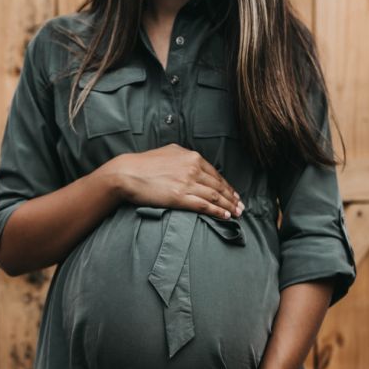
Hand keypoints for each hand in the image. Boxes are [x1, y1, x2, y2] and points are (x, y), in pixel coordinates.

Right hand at [109, 144, 244, 219]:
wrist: (126, 173)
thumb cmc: (144, 164)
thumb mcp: (168, 152)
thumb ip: (183, 157)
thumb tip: (193, 161)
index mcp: (191, 157)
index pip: (215, 173)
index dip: (227, 186)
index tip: (233, 194)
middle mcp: (192, 168)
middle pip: (218, 185)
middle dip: (232, 197)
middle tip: (241, 206)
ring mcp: (187, 182)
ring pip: (214, 196)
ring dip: (228, 206)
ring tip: (237, 213)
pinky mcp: (180, 196)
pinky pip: (204, 205)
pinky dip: (217, 211)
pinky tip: (225, 216)